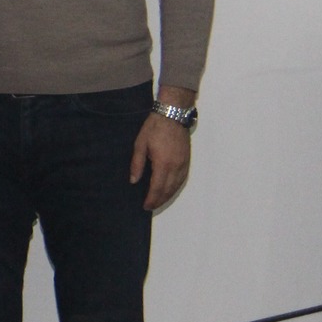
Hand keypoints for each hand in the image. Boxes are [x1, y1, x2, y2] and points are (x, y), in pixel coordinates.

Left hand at [132, 91, 193, 211]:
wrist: (172, 115)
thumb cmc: (153, 128)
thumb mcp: (140, 145)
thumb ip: (137, 164)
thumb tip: (134, 181)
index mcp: (163, 164)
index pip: (157, 187)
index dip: (152, 198)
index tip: (146, 206)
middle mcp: (176, 167)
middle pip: (168, 189)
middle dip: (159, 200)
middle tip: (151, 206)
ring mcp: (183, 164)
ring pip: (177, 185)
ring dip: (168, 195)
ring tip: (159, 201)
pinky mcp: (187, 160)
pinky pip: (182, 179)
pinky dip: (176, 187)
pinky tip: (170, 190)